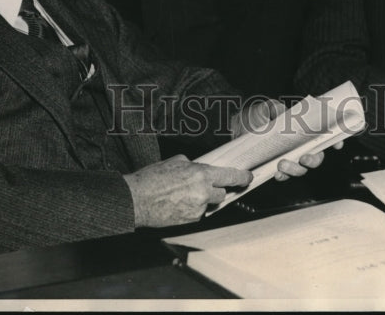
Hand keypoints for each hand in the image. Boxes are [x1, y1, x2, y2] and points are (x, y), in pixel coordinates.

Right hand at [123, 154, 251, 227]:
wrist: (136, 200)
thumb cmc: (152, 179)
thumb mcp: (174, 162)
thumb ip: (192, 165)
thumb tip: (199, 168)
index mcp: (200, 174)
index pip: (229, 176)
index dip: (241, 177)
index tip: (248, 178)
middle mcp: (202, 193)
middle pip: (221, 194)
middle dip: (215, 190)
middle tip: (202, 186)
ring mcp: (197, 209)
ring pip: (209, 205)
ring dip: (202, 200)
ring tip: (182, 195)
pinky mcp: (190, 221)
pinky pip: (198, 214)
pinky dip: (192, 209)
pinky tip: (178, 204)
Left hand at [230, 98, 325, 180]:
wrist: (235, 126)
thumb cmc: (254, 116)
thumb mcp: (266, 108)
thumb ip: (276, 109)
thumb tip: (284, 113)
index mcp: (301, 130)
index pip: (323, 136)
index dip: (334, 140)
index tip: (338, 143)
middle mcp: (298, 145)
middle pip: (316, 156)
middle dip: (314, 159)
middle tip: (304, 157)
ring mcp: (288, 157)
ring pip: (301, 169)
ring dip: (296, 169)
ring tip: (283, 164)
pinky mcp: (275, 166)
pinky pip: (284, 175)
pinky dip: (282, 175)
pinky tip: (277, 172)